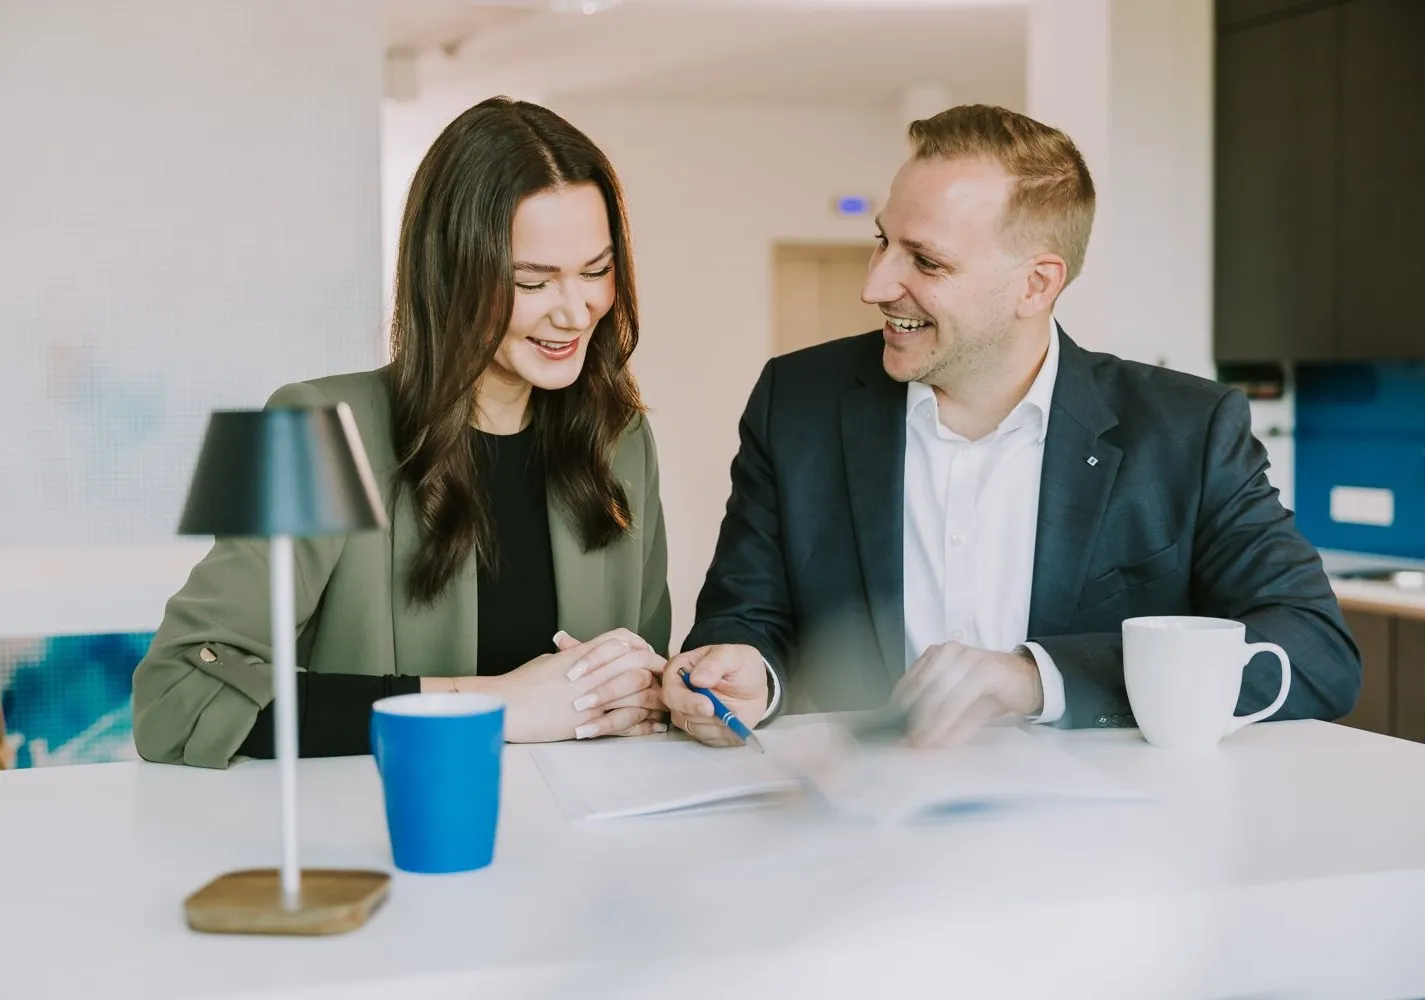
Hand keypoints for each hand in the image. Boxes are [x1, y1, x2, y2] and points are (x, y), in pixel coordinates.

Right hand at [420, 631, 664, 742]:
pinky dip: (644, 725)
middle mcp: (588, 673)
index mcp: (580, 654)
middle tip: (669, 681)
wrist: (503, 707)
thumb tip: (583, 652)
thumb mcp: (549, 661)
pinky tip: (655, 727)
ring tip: (669, 706)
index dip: (641, 647)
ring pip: (636, 692)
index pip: (621, 640)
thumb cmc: (521, 684)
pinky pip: (624, 722)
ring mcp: (589, 698)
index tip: (651, 657)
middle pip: (636, 664)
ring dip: (656, 699)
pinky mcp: (586, 723)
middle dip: (657, 672)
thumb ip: (572, 656)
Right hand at [661, 644, 767, 746]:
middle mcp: (678, 692)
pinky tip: (733, 720)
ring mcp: (686, 712)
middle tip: (719, 712)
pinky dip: (722, 732)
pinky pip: (706, 737)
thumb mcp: (732, 656)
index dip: (686, 700)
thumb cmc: (740, 667)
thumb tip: (696, 679)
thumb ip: (714, 664)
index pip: (670, 688)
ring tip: (733, 710)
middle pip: (676, 710)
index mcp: (679, 669)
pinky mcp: (699, 729)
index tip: (707, 705)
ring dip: (715, 723)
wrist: (755, 687)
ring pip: (692, 726)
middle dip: (699, 714)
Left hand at [893, 642, 1042, 748]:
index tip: (889, 732)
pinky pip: (959, 696)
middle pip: (920, 687)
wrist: (1028, 680)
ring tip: (919, 744)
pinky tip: (940, 735)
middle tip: (903, 743)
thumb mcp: (958, 709)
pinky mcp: (985, 669)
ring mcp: (967, 657)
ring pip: (937, 692)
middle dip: (910, 718)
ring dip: (927, 721)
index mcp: (935, 655)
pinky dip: (946, 718)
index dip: (897, 709)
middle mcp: (948, 651)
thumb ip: (937, 721)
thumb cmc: (988, 694)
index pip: (908, 682)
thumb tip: (913, 743)